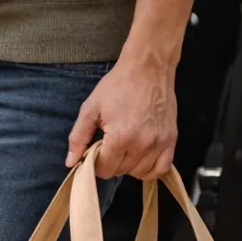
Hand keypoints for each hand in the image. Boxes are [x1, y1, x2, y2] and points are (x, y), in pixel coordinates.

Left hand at [65, 55, 177, 179]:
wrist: (148, 67)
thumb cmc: (118, 85)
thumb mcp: (91, 108)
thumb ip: (79, 137)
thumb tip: (70, 162)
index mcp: (120, 138)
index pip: (104, 170)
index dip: (96, 162)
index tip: (97, 149)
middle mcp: (141, 144)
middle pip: (120, 172)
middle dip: (111, 162)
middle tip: (110, 144)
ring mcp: (158, 143)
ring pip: (139, 173)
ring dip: (129, 165)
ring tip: (125, 147)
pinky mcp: (171, 139)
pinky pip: (161, 168)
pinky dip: (150, 169)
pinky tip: (141, 159)